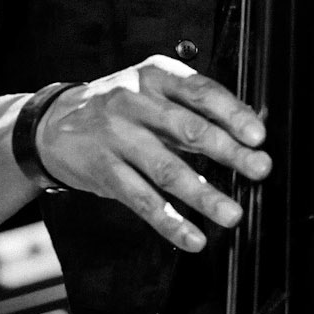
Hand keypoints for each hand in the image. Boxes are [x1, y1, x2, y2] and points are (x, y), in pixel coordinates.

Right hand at [34, 55, 270, 251]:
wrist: (54, 123)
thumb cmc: (117, 107)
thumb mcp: (151, 92)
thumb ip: (192, 109)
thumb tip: (248, 129)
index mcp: (154, 75)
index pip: (200, 91)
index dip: (232, 113)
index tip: (258, 135)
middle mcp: (135, 101)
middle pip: (187, 128)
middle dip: (228, 151)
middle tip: (259, 168)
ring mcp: (116, 135)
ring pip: (166, 169)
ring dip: (204, 195)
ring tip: (233, 214)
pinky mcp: (103, 169)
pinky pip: (141, 199)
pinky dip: (170, 221)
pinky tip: (193, 237)